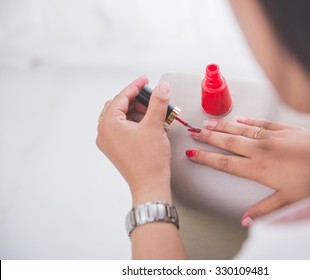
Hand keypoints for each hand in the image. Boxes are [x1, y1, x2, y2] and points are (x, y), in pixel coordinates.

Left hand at [96, 77, 172, 205]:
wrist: (150, 185)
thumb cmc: (149, 161)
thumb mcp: (154, 125)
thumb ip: (158, 102)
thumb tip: (162, 87)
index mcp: (108, 124)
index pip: (121, 97)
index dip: (136, 86)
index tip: (146, 80)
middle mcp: (104, 132)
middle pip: (119, 106)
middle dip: (136, 100)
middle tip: (152, 98)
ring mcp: (109, 142)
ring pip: (121, 117)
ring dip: (137, 112)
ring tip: (154, 113)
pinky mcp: (116, 149)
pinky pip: (123, 129)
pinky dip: (135, 123)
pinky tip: (150, 124)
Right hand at [186, 117, 309, 225]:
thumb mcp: (288, 200)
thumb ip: (264, 209)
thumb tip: (246, 220)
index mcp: (259, 169)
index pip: (225, 163)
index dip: (206, 158)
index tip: (193, 153)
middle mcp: (261, 150)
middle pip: (228, 143)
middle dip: (208, 137)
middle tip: (194, 132)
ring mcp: (272, 137)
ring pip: (241, 130)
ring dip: (223, 127)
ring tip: (208, 123)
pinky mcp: (284, 128)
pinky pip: (261, 123)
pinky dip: (248, 121)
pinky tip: (239, 119)